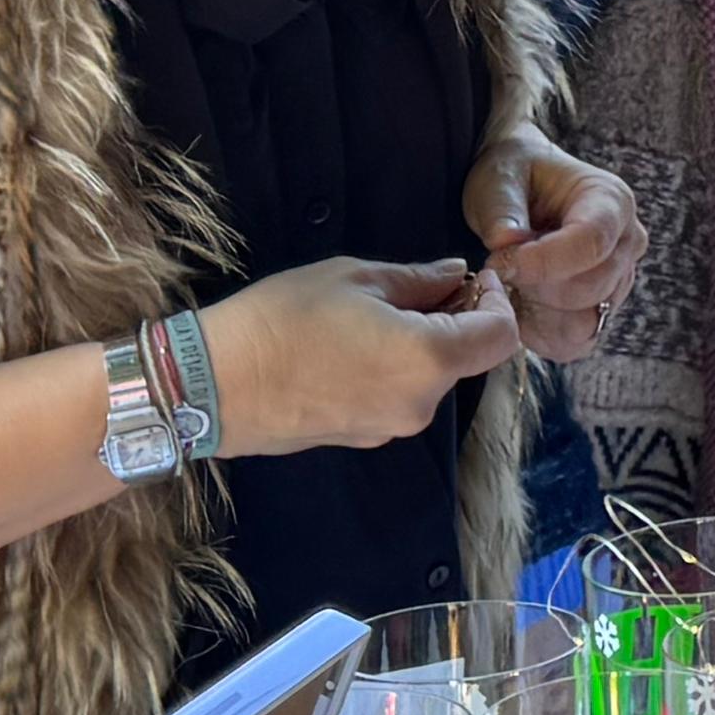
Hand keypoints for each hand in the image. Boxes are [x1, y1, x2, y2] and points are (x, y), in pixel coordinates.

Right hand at [206, 255, 525, 451]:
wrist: (213, 386)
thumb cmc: (282, 320)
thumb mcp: (354, 279)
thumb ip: (418, 280)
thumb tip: (455, 275)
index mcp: (429, 361)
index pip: (502, 337)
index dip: (498, 302)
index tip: (473, 278)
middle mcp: (419, 405)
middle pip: (466, 359)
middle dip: (456, 321)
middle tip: (420, 287)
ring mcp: (390, 428)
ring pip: (429, 379)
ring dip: (422, 345)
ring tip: (374, 313)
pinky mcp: (361, 438)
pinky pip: (397, 398)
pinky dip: (394, 369)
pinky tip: (352, 346)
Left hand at [464, 132, 641, 362]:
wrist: (523, 189)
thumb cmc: (515, 177)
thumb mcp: (499, 179)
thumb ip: (502, 208)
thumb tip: (507, 242)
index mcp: (611, 200)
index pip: (591, 243)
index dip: (544, 262)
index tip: (498, 261)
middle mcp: (628, 242)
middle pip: (591, 288)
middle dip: (536, 286)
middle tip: (498, 269)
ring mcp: (620, 280)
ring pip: (585, 321)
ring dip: (539, 311)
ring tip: (512, 283)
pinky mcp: (604, 309)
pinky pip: (578, 341)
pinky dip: (543, 333)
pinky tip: (522, 306)